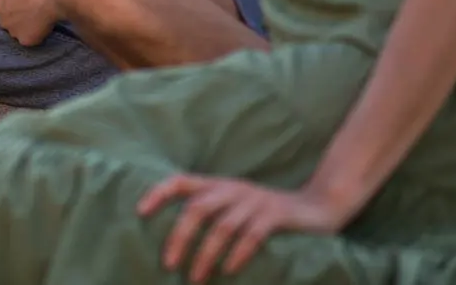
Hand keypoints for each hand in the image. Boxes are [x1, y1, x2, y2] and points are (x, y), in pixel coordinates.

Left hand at [0, 0, 57, 45]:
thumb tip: (16, 2)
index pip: (2, 12)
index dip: (14, 10)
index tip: (23, 8)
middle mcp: (2, 20)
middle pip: (9, 24)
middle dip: (18, 22)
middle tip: (32, 16)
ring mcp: (13, 32)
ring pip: (19, 34)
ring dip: (27, 30)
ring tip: (40, 21)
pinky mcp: (25, 41)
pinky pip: (31, 40)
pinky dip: (38, 36)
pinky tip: (45, 26)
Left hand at [138, 174, 346, 281]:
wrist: (315, 206)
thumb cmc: (264, 213)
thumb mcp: (233, 206)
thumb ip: (209, 213)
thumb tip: (175, 242)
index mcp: (217, 185)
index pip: (180, 181)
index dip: (158, 193)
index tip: (139, 212)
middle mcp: (232, 188)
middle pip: (197, 208)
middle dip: (180, 237)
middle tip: (168, 264)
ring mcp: (254, 200)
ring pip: (222, 226)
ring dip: (206, 254)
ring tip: (196, 278)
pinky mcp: (276, 215)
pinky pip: (252, 234)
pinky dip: (238, 253)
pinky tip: (229, 271)